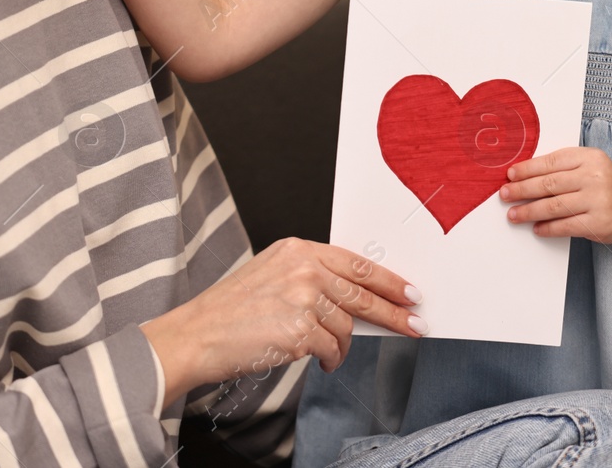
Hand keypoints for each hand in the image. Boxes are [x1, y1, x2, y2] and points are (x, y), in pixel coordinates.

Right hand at [140, 238, 424, 403]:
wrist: (196, 335)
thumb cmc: (228, 311)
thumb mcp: (271, 275)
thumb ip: (311, 279)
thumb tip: (354, 299)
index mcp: (296, 249)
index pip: (356, 263)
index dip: (388, 280)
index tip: (409, 292)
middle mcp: (303, 268)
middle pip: (363, 293)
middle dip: (394, 313)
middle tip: (415, 325)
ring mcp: (303, 298)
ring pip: (347, 326)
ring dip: (342, 345)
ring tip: (325, 352)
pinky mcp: (300, 329)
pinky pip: (333, 349)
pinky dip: (331, 359)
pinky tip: (319, 361)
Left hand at [499, 146, 611, 243]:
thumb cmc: (603, 183)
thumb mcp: (587, 164)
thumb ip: (561, 166)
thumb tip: (523, 175)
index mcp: (589, 158)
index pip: (551, 163)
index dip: (527, 169)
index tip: (510, 175)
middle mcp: (594, 177)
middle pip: (549, 184)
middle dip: (522, 190)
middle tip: (505, 194)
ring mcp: (598, 201)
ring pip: (554, 206)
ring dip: (529, 211)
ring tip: (513, 214)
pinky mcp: (599, 223)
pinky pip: (566, 226)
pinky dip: (547, 228)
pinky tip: (536, 228)